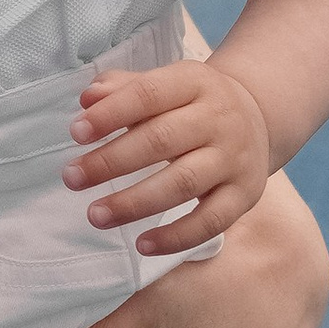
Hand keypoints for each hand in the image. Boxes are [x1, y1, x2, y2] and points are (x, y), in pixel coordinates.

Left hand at [64, 54, 271, 254]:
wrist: (256, 117)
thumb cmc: (189, 102)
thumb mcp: (162, 84)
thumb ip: (123, 88)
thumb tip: (88, 98)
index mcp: (195, 82)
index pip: (150, 94)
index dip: (111, 114)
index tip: (75, 133)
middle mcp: (219, 118)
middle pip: (162, 140)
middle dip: (112, 162)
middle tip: (72, 178)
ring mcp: (235, 158)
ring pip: (184, 183)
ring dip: (135, 202)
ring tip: (96, 215)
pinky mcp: (244, 194)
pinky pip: (212, 221)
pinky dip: (176, 237)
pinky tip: (142, 245)